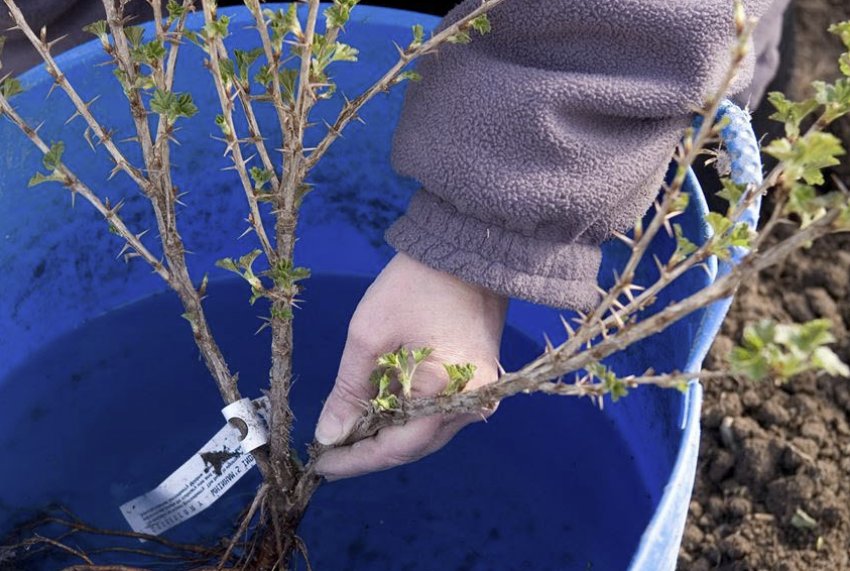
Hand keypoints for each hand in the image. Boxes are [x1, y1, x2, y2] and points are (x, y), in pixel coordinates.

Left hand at [313, 252, 507, 479]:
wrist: (467, 248)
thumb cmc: (415, 284)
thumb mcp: (369, 335)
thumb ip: (349, 390)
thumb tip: (328, 435)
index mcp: (447, 394)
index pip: (397, 447)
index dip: (355, 460)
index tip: (319, 466)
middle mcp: (471, 405)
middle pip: (413, 445)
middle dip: (368, 449)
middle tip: (328, 448)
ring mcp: (480, 394)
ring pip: (425, 431)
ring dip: (386, 432)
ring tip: (346, 428)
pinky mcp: (479, 381)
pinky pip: (438, 413)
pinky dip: (405, 415)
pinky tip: (377, 408)